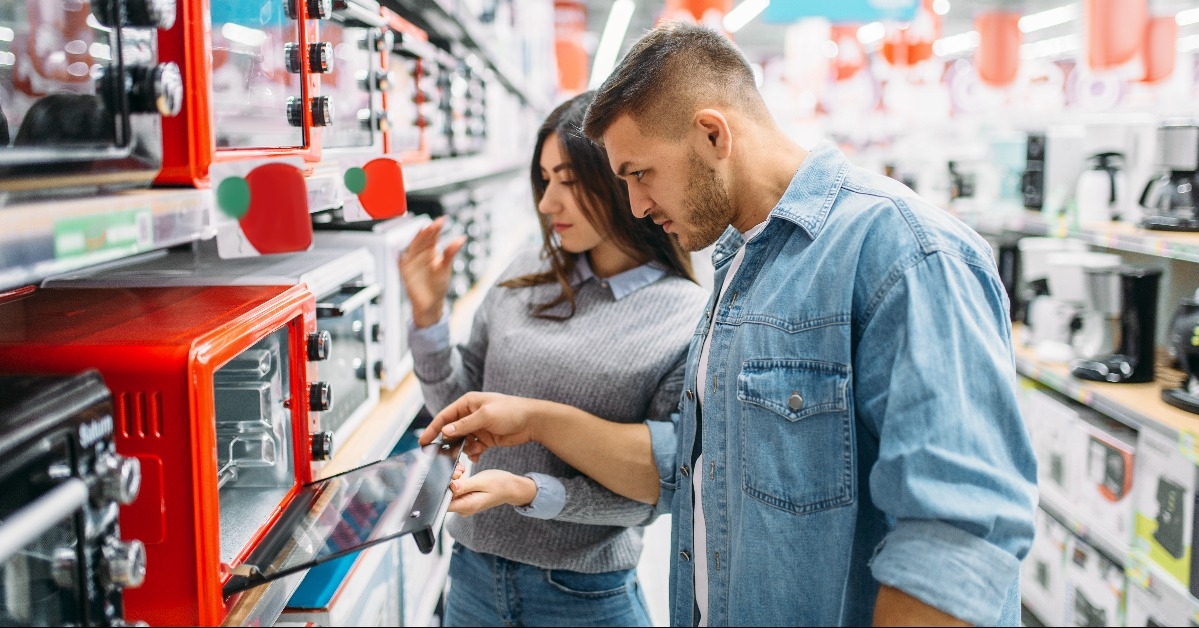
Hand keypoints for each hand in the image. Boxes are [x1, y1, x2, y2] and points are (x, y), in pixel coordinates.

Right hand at [398, 216, 466, 327]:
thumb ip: (451, 252)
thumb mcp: (446, 267)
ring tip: (423, 231)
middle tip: (434, 224)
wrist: (431, 302)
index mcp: (430, 250)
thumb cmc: (439, 284)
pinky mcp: (405, 272)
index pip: (432, 236)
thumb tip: (461, 238)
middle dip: (427, 231)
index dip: (436, 227)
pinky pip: (402, 263)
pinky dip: (402, 258)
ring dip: (417, 240)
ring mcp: (411, 261)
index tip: (442, 220)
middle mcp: (420, 253)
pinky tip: (404, 253)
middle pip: (422, 239)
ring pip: (413, 247)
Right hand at [418, 391, 545, 461]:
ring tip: (462, 457)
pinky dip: (472, 453)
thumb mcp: (485, 416)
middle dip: (446, 443)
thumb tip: (445, 431)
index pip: (445, 417)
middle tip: (438, 456)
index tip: (423, 441)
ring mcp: (478, 428)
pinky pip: (472, 448)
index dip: (433, 429)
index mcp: (468, 403)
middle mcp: (470, 415)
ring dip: (460, 450)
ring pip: (461, 442)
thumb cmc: (510, 411)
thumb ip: (465, 425)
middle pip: (451, 431)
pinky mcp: (486, 439)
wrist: (532, 421)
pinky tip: (475, 456)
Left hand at [447, 469, 537, 515]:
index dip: (443, 489)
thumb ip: (465, 485)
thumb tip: (450, 487)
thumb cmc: (500, 484)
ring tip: (463, 471)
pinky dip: (457, 481)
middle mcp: (464, 509)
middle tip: (460, 471)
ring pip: (449, 492)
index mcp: (468, 506)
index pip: (444, 504)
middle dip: (449, 481)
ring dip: (453, 479)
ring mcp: (464, 505)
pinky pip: (454, 491)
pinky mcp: (464, 500)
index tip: (452, 477)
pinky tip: (463, 474)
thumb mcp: (482, 481)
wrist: (510, 488)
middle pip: (445, 497)